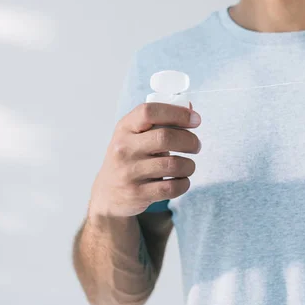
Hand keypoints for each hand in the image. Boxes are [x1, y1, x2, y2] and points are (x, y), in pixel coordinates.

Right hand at [88, 103, 201, 217]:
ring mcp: (129, 172)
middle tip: (196, 146)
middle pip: (165, 137)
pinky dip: (184, 183)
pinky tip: (181, 180)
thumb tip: (191, 110)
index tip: (195, 120)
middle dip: (190, 141)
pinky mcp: (137, 193)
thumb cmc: (130, 158)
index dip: (177, 113)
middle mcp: (124, 148)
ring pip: (173, 165)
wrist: (108, 193)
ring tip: (188, 166)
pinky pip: (171, 188)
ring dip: (189, 165)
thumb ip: (160, 122)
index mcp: (125, 128)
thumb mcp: (136, 135)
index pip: (149, 112)